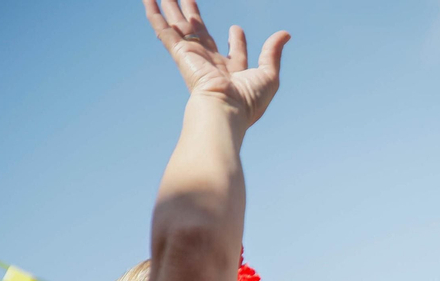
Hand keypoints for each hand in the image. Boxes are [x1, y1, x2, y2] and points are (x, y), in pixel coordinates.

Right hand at [144, 0, 288, 128]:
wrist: (224, 110)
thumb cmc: (248, 100)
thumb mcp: (269, 74)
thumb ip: (273, 52)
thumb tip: (285, 34)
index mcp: (232, 72)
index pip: (234, 52)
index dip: (236, 40)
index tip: (236, 29)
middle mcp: (211, 64)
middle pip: (200, 33)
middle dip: (194, 16)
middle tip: (189, 0)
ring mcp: (193, 57)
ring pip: (180, 26)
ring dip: (172, 8)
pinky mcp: (180, 54)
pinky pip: (164, 30)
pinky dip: (154, 14)